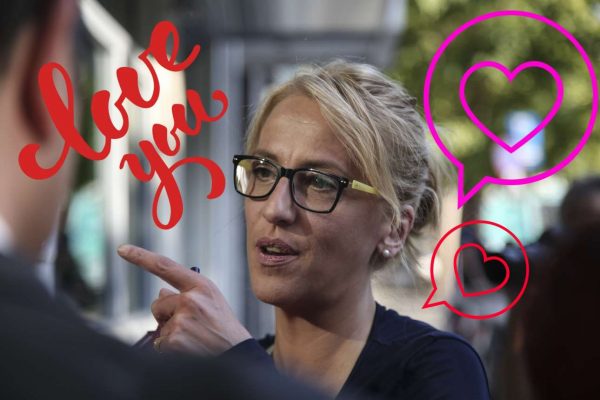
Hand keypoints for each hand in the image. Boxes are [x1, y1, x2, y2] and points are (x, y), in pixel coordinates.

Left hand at [117, 244, 251, 354]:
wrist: (238, 354)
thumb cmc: (224, 328)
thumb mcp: (211, 302)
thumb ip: (187, 293)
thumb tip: (160, 292)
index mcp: (201, 285)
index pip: (164, 266)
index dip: (141, 256)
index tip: (122, 249)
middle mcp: (191, 299)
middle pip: (158, 302)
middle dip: (166, 314)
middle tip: (191, 326)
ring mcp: (182, 320)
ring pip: (159, 325)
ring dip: (170, 333)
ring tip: (195, 339)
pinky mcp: (175, 340)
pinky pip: (160, 342)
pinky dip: (170, 349)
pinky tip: (190, 349)